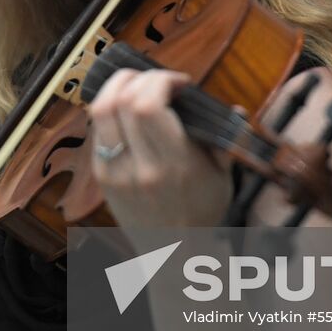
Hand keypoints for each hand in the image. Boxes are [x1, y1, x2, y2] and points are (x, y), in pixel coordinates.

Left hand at [87, 68, 232, 230]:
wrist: (174, 253)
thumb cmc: (201, 212)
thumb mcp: (223, 177)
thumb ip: (226, 140)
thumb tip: (235, 109)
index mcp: (173, 165)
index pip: (148, 106)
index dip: (160, 80)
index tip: (179, 82)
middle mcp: (139, 167)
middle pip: (120, 101)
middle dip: (138, 76)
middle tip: (156, 79)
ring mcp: (114, 172)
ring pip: (100, 111)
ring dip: (117, 87)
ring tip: (137, 86)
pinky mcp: (101, 176)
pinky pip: (97, 130)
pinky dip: (110, 110)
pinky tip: (126, 111)